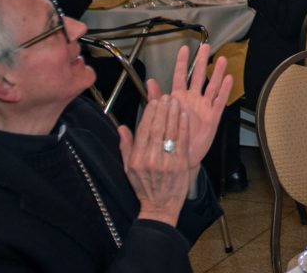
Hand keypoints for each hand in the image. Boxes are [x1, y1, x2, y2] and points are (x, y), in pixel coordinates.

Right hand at [118, 96, 190, 225]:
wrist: (160, 207)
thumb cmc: (145, 188)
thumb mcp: (129, 169)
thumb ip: (126, 147)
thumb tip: (122, 128)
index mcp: (137, 159)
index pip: (143, 130)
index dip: (149, 114)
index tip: (153, 102)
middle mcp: (151, 159)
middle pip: (157, 128)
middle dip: (162, 110)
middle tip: (166, 97)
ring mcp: (166, 162)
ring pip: (170, 132)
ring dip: (173, 114)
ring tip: (176, 101)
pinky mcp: (180, 164)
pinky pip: (182, 141)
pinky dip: (183, 127)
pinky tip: (184, 116)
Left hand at [147, 44, 233, 174]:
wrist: (178, 158)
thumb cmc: (168, 138)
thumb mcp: (158, 118)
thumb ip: (155, 100)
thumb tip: (150, 81)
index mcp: (178, 98)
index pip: (179, 76)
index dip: (182, 62)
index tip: (184, 48)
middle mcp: (192, 100)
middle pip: (198, 76)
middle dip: (202, 61)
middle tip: (206, 47)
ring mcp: (204, 107)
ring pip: (212, 86)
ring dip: (217, 73)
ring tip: (222, 59)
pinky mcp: (213, 117)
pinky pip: (220, 102)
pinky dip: (225, 91)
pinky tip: (229, 79)